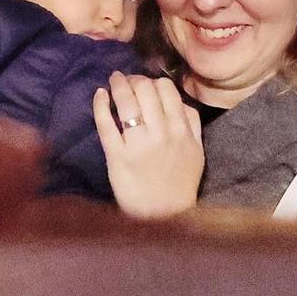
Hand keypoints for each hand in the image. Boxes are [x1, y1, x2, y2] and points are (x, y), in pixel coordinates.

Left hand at [95, 73, 204, 217]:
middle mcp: (160, 134)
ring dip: (118, 85)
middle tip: (127, 80)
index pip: (167, 90)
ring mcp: (137, 144)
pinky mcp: (117, 156)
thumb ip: (192, 123)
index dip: (154, 81)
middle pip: (145, 90)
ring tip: (113, 81)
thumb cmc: (180, 184)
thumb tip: (179, 100)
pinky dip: (101, 105)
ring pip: (126, 102)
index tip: (146, 83)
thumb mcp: (196, 152)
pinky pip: (106, 124)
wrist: (163, 215)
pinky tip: (100, 95)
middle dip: (134, 79)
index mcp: (181, 131)